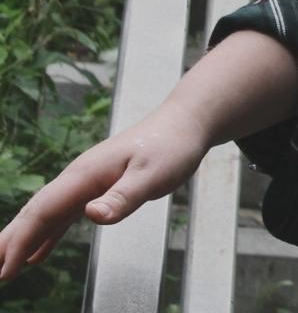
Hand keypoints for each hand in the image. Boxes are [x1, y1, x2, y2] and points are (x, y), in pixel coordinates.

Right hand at [0, 102, 213, 284]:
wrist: (185, 123)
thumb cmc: (172, 145)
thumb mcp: (153, 174)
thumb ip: (123, 196)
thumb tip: (92, 215)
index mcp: (85, 174)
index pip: (43, 211)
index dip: (21, 240)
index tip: (5, 268)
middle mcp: (78, 178)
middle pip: (33, 213)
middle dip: (7, 242)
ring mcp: (85, 183)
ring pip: (43, 217)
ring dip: (20, 241)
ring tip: (0, 267)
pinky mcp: (96, 189)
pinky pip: (62, 217)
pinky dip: (45, 236)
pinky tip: (35, 255)